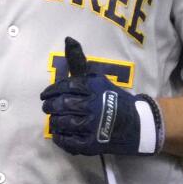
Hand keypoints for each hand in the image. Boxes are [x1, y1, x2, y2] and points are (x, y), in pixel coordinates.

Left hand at [41, 37, 162, 156]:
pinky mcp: (93, 143)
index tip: (44, 95)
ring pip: (62, 123)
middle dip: (50, 106)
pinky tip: (59, 134)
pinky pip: (68, 142)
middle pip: (62, 105)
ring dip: (54, 121)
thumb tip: (68, 39)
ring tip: (55, 119)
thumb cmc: (112, 99)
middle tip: (47, 108)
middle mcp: (94, 105)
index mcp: (94, 87)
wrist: (138, 124)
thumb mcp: (97, 79)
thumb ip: (79, 62)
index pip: (65, 87)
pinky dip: (60, 138)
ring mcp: (93, 126)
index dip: (51, 91)